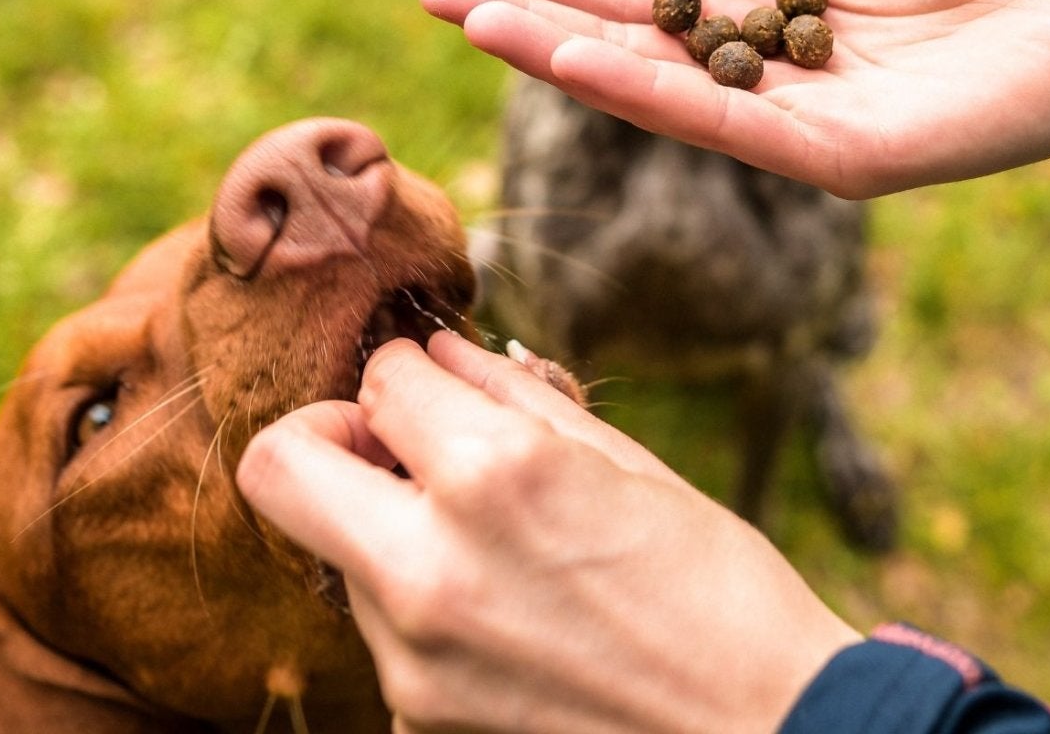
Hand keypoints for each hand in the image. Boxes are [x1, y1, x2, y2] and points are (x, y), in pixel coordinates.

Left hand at [237, 332, 859, 733]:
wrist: (771, 733)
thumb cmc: (721, 591)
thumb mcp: (628, 464)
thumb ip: (514, 396)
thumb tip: (443, 353)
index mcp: (492, 476)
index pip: (379, 379)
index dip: (410, 366)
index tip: (436, 380)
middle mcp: (429, 568)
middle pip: (278, 466)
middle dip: (325, 432)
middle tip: (390, 442)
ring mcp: (411, 659)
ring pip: (333, 553)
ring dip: (386, 527)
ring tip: (494, 546)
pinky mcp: (417, 719)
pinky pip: (382, 630)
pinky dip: (421, 604)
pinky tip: (510, 613)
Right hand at [420, 0, 1049, 197]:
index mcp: (767, 19)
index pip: (638, 9)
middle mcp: (766, 81)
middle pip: (626, 55)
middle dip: (530, 25)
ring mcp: (796, 127)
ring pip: (657, 95)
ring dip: (563, 58)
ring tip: (477, 22)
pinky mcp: (838, 160)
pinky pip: (726, 125)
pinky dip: (647, 91)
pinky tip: (578, 58)